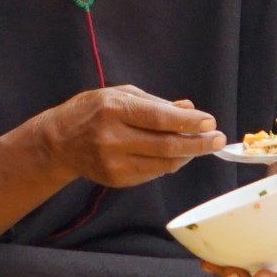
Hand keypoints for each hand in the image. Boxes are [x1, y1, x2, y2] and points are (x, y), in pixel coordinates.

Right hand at [36, 87, 225, 187]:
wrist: (58, 141)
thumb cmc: (92, 111)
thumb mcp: (120, 95)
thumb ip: (156, 103)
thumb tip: (188, 109)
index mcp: (114, 110)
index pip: (160, 118)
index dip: (188, 122)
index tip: (209, 122)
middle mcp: (112, 138)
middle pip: (166, 145)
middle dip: (198, 143)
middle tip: (217, 140)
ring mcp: (113, 163)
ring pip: (164, 163)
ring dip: (187, 155)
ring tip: (201, 146)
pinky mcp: (116, 180)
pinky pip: (152, 173)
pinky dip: (168, 164)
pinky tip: (175, 155)